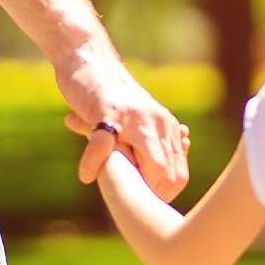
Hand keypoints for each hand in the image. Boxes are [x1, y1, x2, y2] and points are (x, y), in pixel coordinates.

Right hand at [55, 50, 190, 199]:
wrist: (89, 60)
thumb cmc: (111, 97)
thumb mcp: (139, 120)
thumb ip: (154, 141)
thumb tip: (174, 161)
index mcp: (167, 127)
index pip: (179, 174)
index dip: (163, 194)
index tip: (143, 202)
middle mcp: (158, 122)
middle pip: (168, 174)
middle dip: (151, 196)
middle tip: (128, 204)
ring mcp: (134, 117)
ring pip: (148, 162)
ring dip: (132, 185)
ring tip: (115, 195)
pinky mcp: (107, 111)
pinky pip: (104, 144)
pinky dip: (94, 163)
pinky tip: (85, 175)